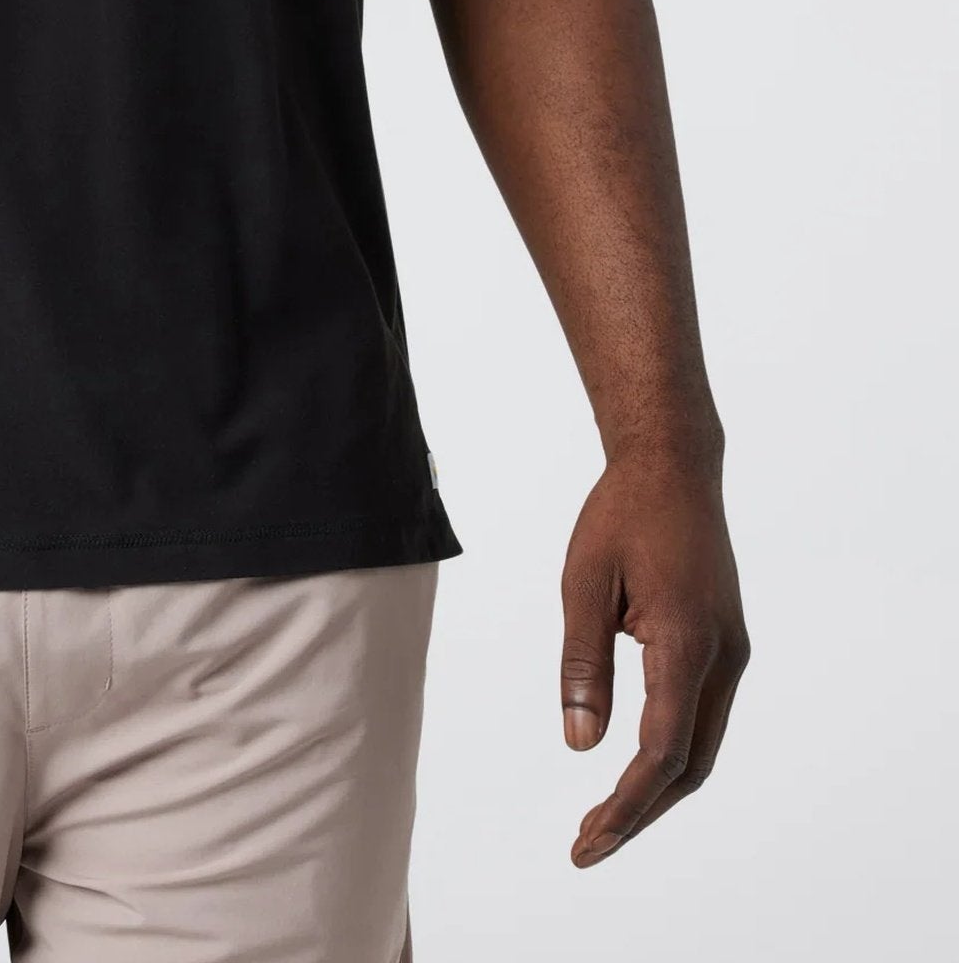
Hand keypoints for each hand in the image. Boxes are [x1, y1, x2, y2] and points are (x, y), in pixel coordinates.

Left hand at [559, 448, 749, 866]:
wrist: (673, 465)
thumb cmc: (621, 515)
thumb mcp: (583, 582)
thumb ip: (583, 664)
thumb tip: (580, 745)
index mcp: (686, 642)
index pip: (660, 750)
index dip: (626, 803)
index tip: (588, 841)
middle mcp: (723, 656)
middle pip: (689, 764)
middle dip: (640, 811)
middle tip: (587, 845)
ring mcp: (731, 652)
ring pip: (701, 746)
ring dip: (657, 788)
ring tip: (603, 819)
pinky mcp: (725, 644)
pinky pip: (702, 716)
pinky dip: (671, 752)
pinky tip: (634, 767)